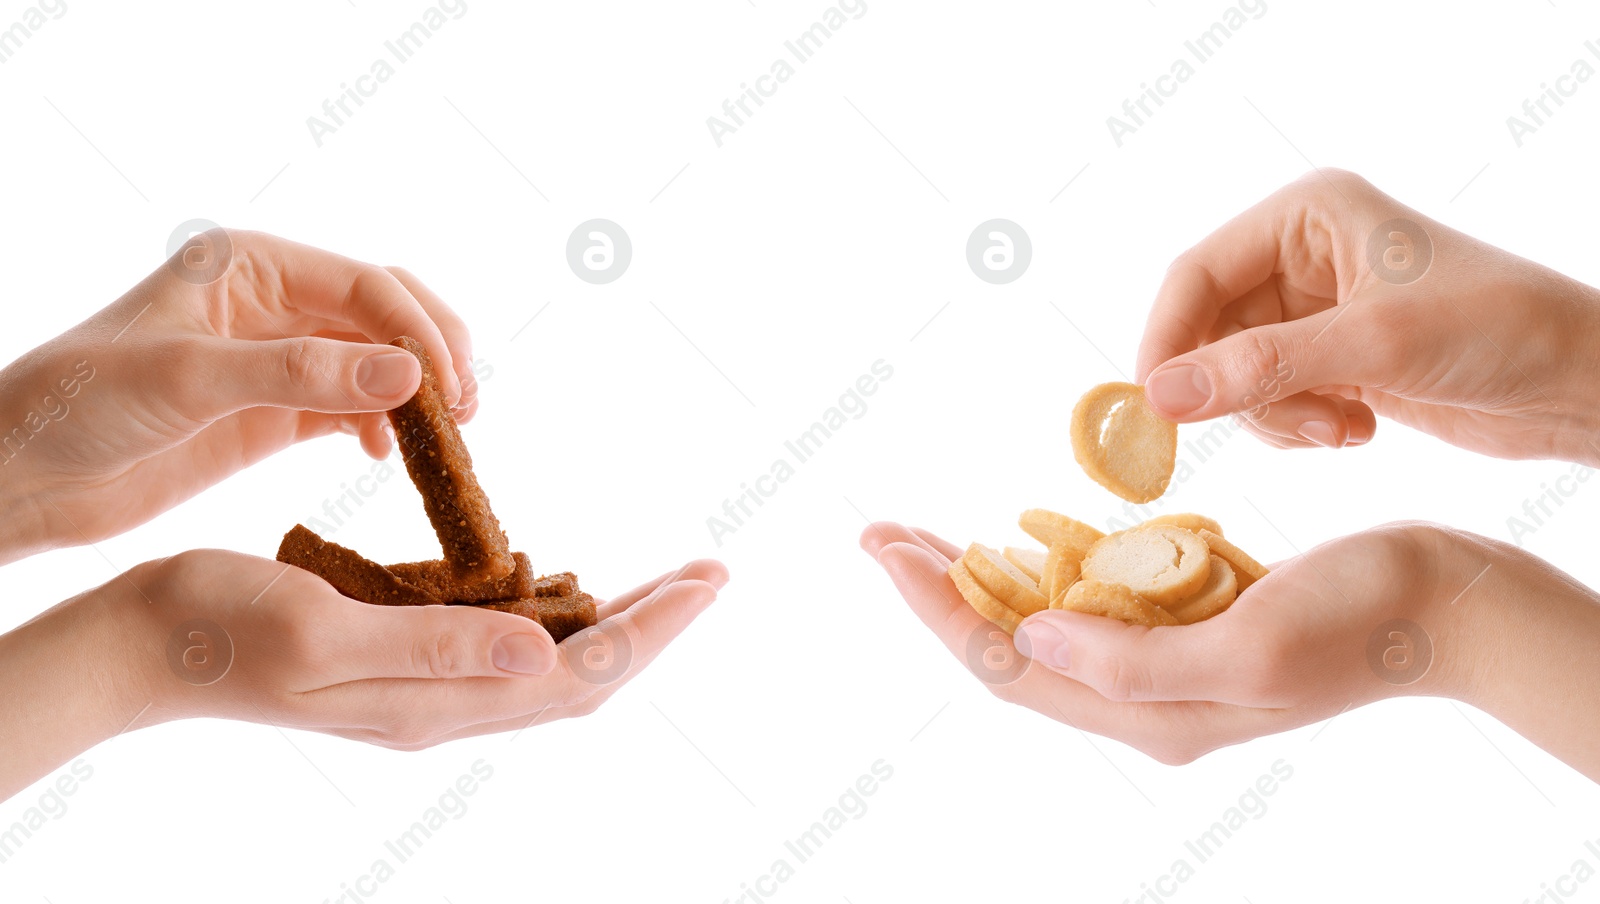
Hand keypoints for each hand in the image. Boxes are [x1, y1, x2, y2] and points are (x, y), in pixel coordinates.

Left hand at [0, 229, 477, 563]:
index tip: (450, 388)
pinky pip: (354, 409)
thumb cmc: (81, 403)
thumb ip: (298, 374)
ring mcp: (279, 359)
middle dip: (435, 355)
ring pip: (380, 364)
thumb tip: (408, 377)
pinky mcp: (276, 413)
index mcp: (252, 263)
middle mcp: (275, 302)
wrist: (24, 473)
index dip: (420, 331)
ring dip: (418, 396)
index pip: (367, 284)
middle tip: (467, 410)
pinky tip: (391, 456)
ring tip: (445, 440)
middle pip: (388, 314)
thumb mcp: (188, 378)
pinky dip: (386, 428)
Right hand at [0, 550, 726, 798]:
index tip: (707, 580)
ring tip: (665, 582)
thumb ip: (436, 648)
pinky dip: (553, 620)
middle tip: (711, 574)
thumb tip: (544, 653)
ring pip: (549, 668)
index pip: (577, 675)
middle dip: (653, 628)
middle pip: (580, 678)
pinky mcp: (402, 667)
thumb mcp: (325, 629)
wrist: (146, 645)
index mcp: (433, 703)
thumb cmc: (219, 626)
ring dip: (613, 626)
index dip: (650, 630)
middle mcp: (442, 707)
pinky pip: (503, 652)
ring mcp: (423, 692)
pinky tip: (566, 586)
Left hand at [862, 520, 1599, 778]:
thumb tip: (1030, 642)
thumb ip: (1135, 663)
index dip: (939, 610)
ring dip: (981, 578)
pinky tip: (1018, 535)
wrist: (1448, 602)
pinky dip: (1046, 569)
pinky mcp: (1188, 625)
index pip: (1006, 668)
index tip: (886, 550)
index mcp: (1150, 714)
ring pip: (1043, 626)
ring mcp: (1166, 664)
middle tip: (881, 531)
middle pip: (1009, 648)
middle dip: (940, 589)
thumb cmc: (1364, 616)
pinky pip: (1094, 604)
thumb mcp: (1252, 646)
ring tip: (924, 532)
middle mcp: (1146, 700)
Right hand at [1136, 169, 1599, 463]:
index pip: (1196, 273)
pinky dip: (1299, 425)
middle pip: (1210, 328)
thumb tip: (1158, 395)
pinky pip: (1270, 398)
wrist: (1579, 382)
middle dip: (1234, 387)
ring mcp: (1315, 308)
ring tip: (1337, 428)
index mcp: (1306, 214)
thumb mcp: (1372, 345)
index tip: (1154, 407)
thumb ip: (1259, 368)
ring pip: (1235, 372)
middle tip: (1275, 426)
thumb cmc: (1496, 332)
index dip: (1167, 339)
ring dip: (1274, 414)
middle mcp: (1302, 253)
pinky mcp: (1331, 357)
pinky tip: (1358, 428)